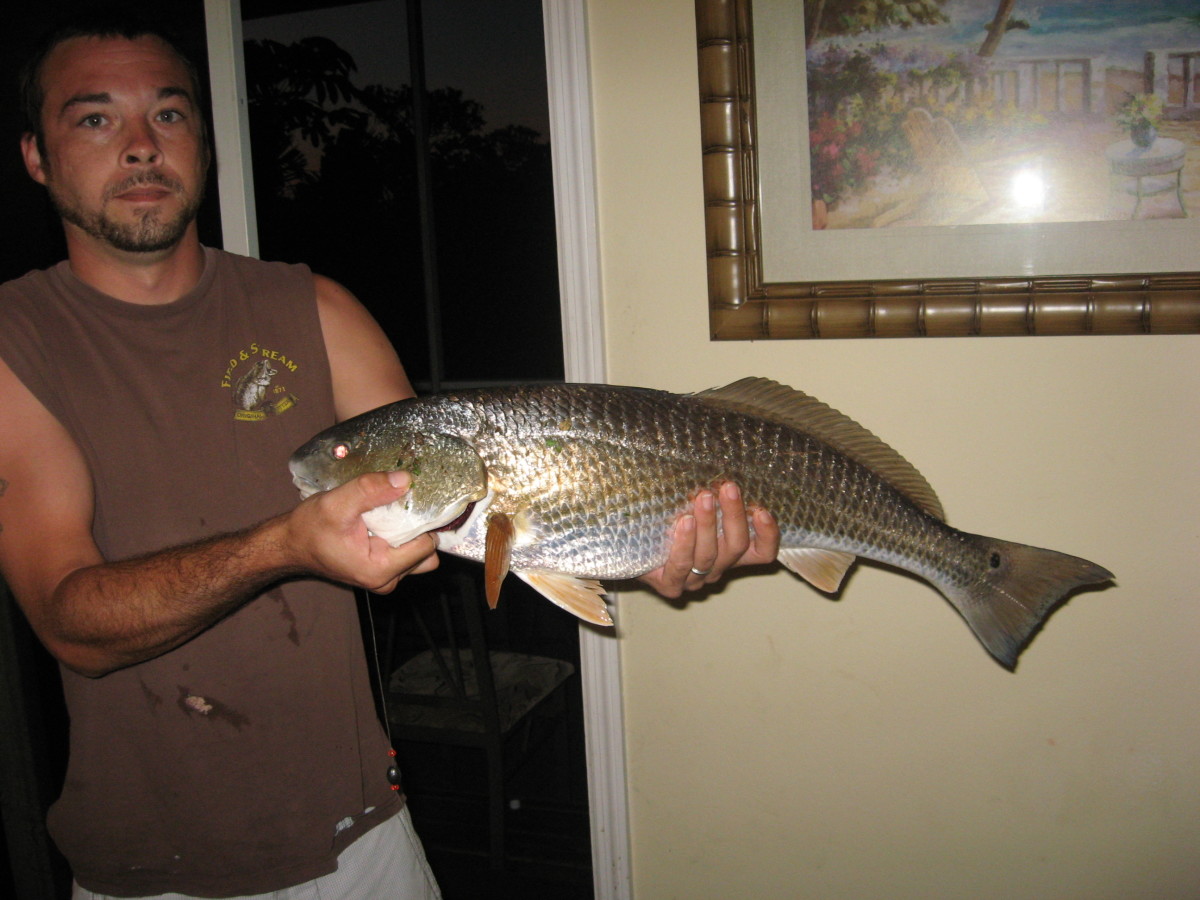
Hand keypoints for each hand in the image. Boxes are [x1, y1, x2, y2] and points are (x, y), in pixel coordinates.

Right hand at [284, 470, 439, 592]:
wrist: (291, 543)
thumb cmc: (309, 528)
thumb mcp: (336, 503)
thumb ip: (370, 490)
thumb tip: (405, 479)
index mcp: (380, 570)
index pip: (425, 545)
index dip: (422, 521)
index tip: (411, 500)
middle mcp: (387, 579)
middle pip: (427, 553)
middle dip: (421, 528)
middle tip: (404, 505)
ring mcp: (386, 576)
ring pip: (419, 553)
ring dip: (412, 531)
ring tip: (393, 510)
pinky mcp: (382, 568)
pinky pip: (405, 552)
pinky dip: (402, 535)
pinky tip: (386, 518)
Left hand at [639, 482, 779, 598]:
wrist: (628, 552)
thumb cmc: (666, 524)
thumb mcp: (693, 506)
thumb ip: (711, 496)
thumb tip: (717, 458)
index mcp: (729, 552)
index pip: (762, 552)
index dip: (768, 535)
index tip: (761, 510)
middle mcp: (716, 568)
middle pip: (736, 547)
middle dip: (734, 516)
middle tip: (729, 487)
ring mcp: (694, 580)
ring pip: (710, 554)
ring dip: (709, 524)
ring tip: (705, 498)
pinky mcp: (671, 585)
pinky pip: (682, 565)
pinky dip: (685, 542)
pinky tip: (685, 522)